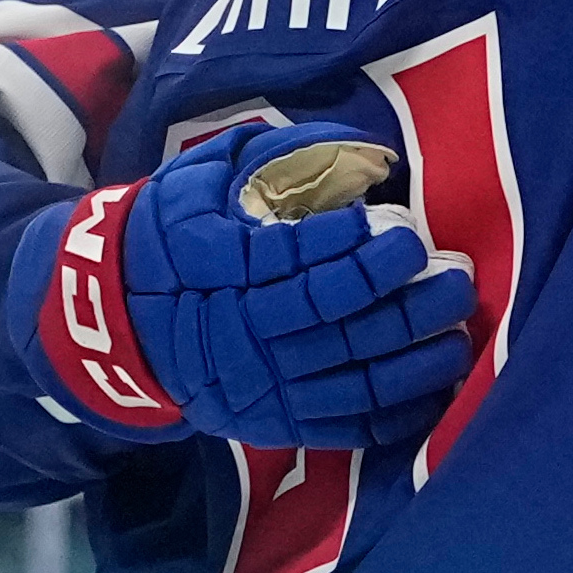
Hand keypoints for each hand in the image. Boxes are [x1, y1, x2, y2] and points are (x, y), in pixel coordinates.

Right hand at [9, 125, 474, 450]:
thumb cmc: (171, 235)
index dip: (353, 250)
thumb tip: (359, 146)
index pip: (296, 262)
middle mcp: (241, 330)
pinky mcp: (274, 422)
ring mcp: (261, 384)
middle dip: (405, 302)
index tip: (403, 231)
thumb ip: (274, 157)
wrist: (115, 320)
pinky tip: (435, 388)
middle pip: (338, 321)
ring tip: (457, 330)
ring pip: (352, 377)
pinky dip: (396, 413)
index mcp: (218, 265)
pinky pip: (345, 427)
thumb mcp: (201, 178)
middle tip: (454, 275)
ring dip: (415, 359)